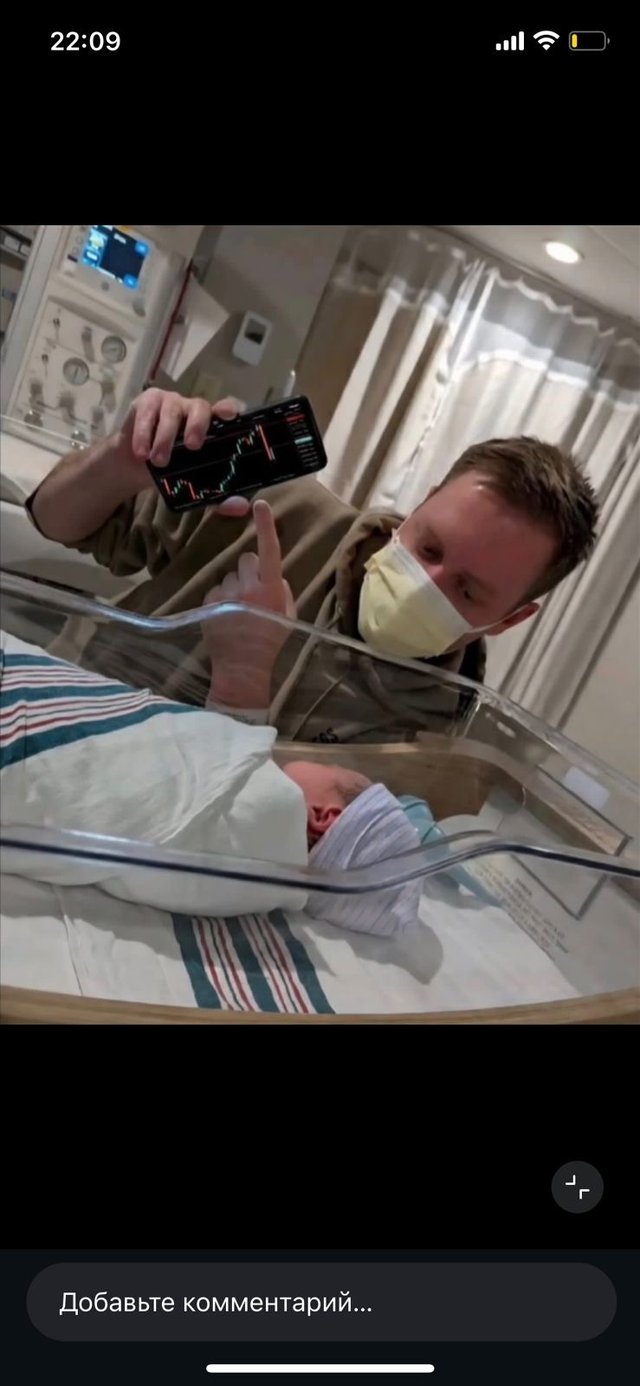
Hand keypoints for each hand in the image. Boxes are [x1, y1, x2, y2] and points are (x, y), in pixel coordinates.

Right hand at [108, 388, 250, 514]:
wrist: (133, 466)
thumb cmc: (169, 469)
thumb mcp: (193, 484)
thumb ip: (217, 496)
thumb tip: (241, 507)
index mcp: (210, 425)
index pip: (224, 410)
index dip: (228, 409)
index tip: (230, 415)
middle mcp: (193, 409)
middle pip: (200, 407)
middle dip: (198, 426)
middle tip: (192, 447)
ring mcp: (170, 402)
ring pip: (172, 412)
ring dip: (165, 438)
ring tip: (157, 461)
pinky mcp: (147, 401)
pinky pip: (147, 414)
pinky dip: (143, 434)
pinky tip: (141, 452)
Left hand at [202, 499, 295, 708]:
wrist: (242, 667)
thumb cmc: (270, 640)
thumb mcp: (288, 615)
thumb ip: (283, 589)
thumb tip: (274, 574)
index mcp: (271, 589)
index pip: (269, 550)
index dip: (266, 526)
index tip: (261, 504)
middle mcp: (248, 587)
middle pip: (247, 559)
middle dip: (250, 570)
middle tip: (253, 593)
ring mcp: (226, 593)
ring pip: (230, 575)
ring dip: (234, 587)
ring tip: (238, 611)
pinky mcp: (209, 601)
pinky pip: (216, 589)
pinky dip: (221, 599)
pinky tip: (226, 617)